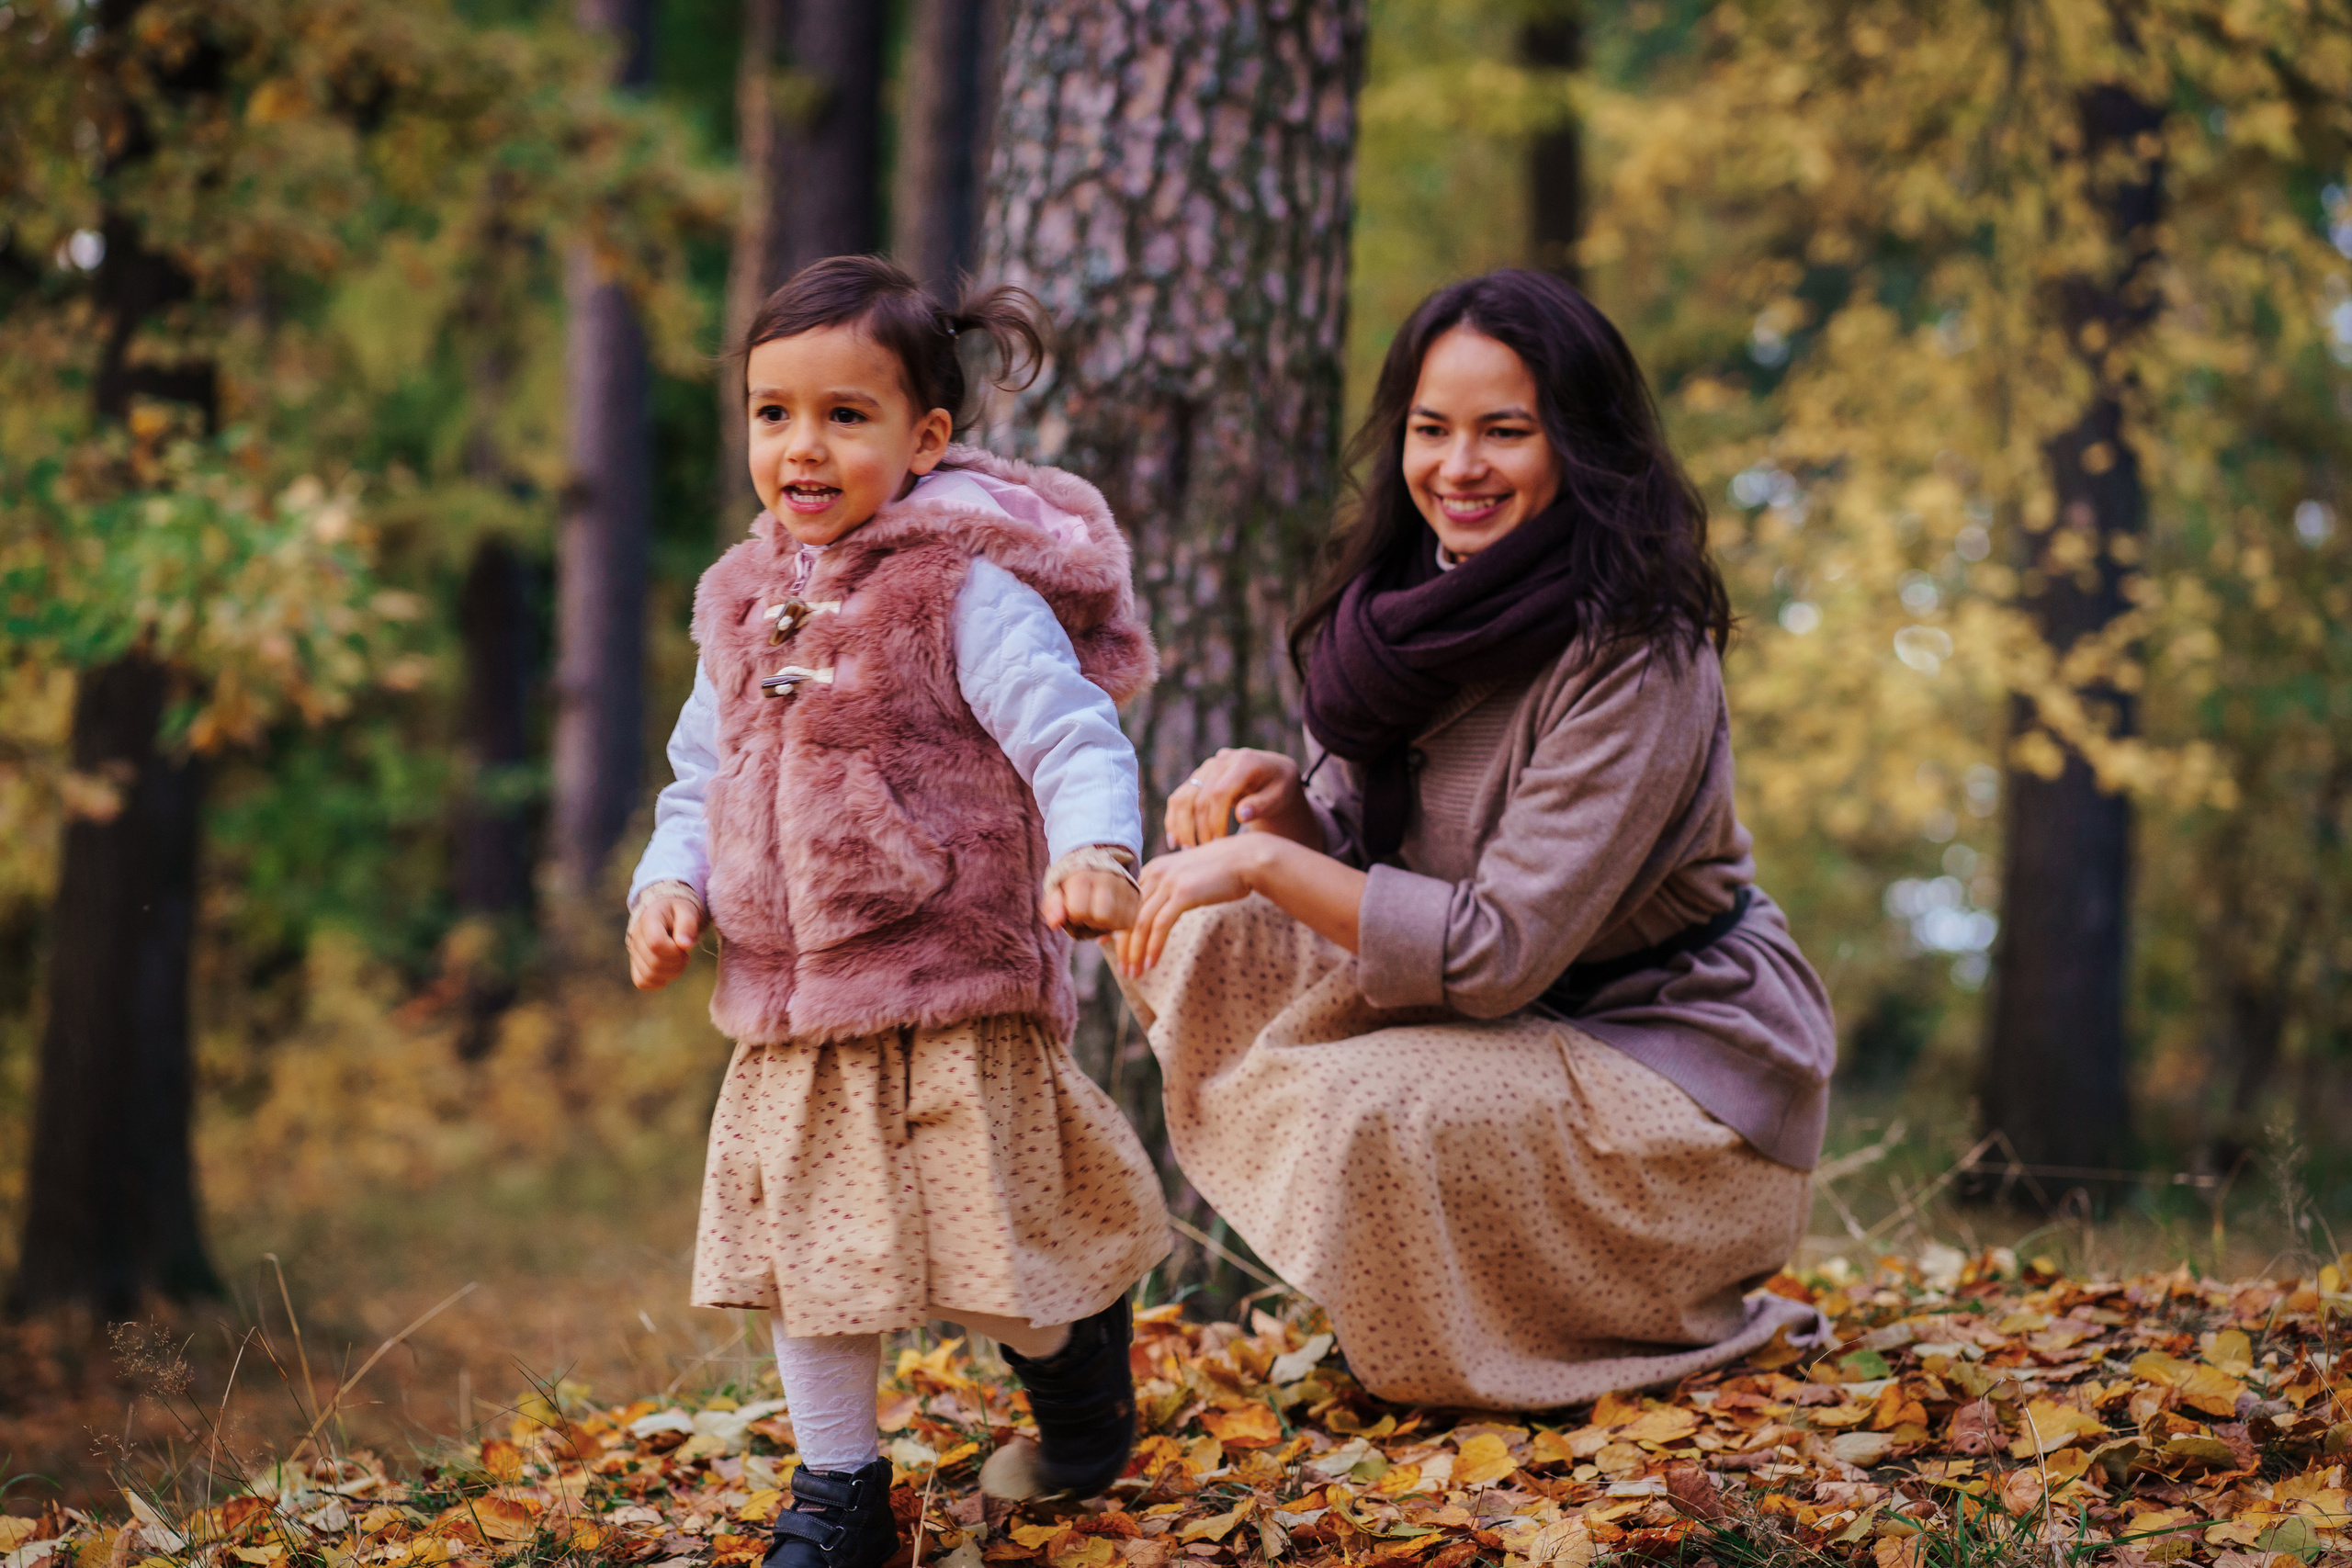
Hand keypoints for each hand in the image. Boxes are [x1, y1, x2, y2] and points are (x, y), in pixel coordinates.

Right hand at [627, 891, 704, 989]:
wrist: (667, 914)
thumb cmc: (679, 911)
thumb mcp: (687, 910)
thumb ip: (688, 924)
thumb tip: (685, 945)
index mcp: (648, 919)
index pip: (656, 944)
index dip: (674, 951)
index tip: (685, 947)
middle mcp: (636, 936)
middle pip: (654, 962)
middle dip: (677, 963)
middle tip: (685, 955)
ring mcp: (634, 951)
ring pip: (648, 975)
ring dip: (670, 974)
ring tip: (678, 962)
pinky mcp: (635, 963)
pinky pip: (642, 982)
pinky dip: (658, 981)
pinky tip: (669, 971)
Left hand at [1043, 867, 1139, 939]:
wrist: (1095, 861)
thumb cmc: (1073, 881)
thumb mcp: (1056, 889)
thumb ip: (1052, 906)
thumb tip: (1055, 924)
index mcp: (1083, 876)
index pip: (1079, 911)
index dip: (1074, 916)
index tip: (1074, 908)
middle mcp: (1107, 878)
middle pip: (1103, 917)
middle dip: (1092, 921)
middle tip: (1088, 913)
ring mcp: (1125, 885)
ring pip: (1119, 921)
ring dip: (1106, 924)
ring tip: (1099, 913)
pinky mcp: (1137, 893)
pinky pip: (1130, 921)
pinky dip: (1119, 923)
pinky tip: (1111, 915)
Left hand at [1112, 835, 1269, 975]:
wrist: (1246, 859)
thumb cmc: (1221, 871)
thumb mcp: (1187, 875)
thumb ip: (1169, 887)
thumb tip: (1160, 908)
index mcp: (1152, 869)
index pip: (1124, 902)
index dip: (1114, 925)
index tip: (1107, 945)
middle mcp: (1155, 874)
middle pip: (1128, 915)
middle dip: (1123, 945)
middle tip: (1123, 968)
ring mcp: (1168, 883)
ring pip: (1141, 923)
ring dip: (1136, 952)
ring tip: (1135, 973)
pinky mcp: (1183, 893)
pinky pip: (1161, 925)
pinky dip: (1154, 947)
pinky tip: (1152, 963)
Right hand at [1165, 747, 1314, 848]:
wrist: (1272, 770)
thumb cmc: (1279, 786)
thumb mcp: (1281, 794)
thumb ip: (1263, 804)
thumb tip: (1242, 815)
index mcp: (1243, 762)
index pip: (1219, 793)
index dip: (1216, 820)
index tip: (1220, 843)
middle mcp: (1220, 761)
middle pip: (1198, 798)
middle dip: (1199, 829)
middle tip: (1205, 853)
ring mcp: (1205, 769)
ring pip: (1182, 798)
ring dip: (1181, 826)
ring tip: (1187, 850)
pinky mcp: (1197, 778)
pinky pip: (1178, 798)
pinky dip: (1174, 820)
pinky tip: (1175, 841)